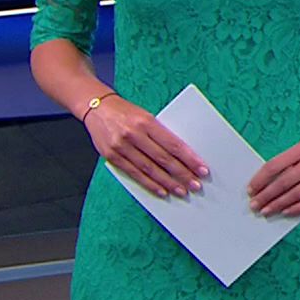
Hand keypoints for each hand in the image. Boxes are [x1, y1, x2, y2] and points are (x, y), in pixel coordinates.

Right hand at [82, 96, 207, 199]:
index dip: (189, 158)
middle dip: (182, 174)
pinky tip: (162, 191)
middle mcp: (133, 134)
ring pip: (149, 169)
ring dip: (168, 183)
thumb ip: (161, 133)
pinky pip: (134, 174)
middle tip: (196, 184)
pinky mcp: (112, 157)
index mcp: (146, 121)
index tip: (202, 168)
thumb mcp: (146, 116)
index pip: (173, 144)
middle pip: (163, 159)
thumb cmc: (126, 112)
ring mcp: (121, 147)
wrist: (97, 107)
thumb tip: (183, 154)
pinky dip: (149, 184)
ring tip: (182, 191)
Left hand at [248, 128, 299, 216]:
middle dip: (267, 195)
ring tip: (267, 210)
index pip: (276, 165)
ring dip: (279, 204)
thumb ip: (291, 160)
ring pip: (298, 193)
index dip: (261, 178)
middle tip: (255, 204)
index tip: (252, 188)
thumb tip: (269, 179)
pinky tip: (287, 211)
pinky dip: (298, 208)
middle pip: (285, 181)